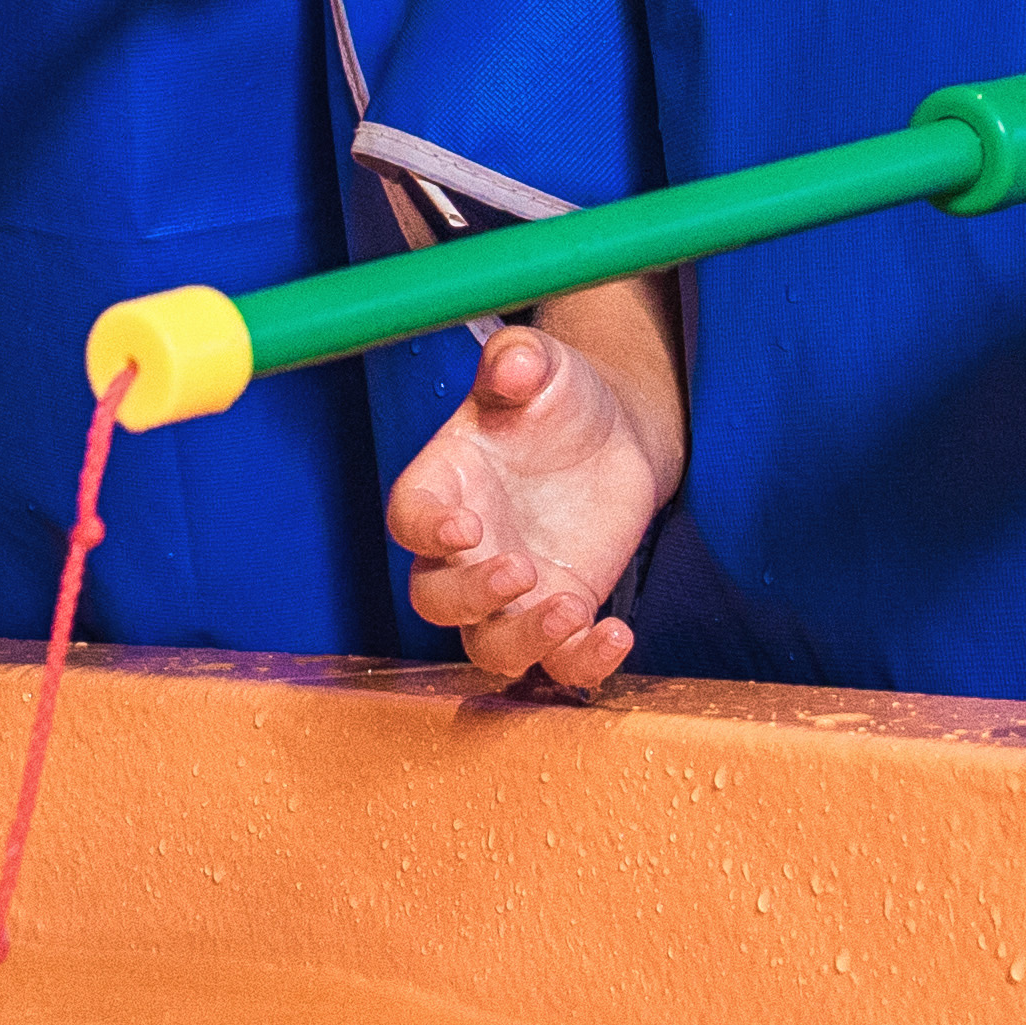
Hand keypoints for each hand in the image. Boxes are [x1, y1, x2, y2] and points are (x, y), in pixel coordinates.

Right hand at [388, 322, 664, 689]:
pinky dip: (581, 663)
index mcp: (442, 485)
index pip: (409, 518)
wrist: (613, 432)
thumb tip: (510, 366)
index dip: (426, 530)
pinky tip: (616, 636)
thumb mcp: (543, 365)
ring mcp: (509, 591)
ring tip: (572, 610)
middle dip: (472, 595)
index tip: (466, 526)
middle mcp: (464, 550)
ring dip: (522, 643)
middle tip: (523, 570)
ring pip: (487, 645)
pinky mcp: (558, 611)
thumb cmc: (559, 397)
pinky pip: (557, 661)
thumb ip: (519, 361)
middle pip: (435, 598)